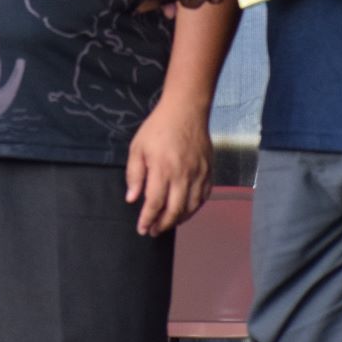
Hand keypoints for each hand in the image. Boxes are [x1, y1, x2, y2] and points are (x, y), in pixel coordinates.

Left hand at [125, 101, 213, 235]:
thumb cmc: (159, 128)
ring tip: (167, 223)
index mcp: (162, 169)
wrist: (186, 110)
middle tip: (153, 231)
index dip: (147, 220)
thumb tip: (132, 198)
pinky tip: (185, 211)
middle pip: (174, 211)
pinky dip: (194, 208)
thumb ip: (134, 174)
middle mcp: (182, 175)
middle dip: (162, 225)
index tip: (142, 229)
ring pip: (191, 207)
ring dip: (179, 220)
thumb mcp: (138, 147)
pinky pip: (204, 197)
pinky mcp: (209, 171)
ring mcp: (198, 174)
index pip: (154, 203)